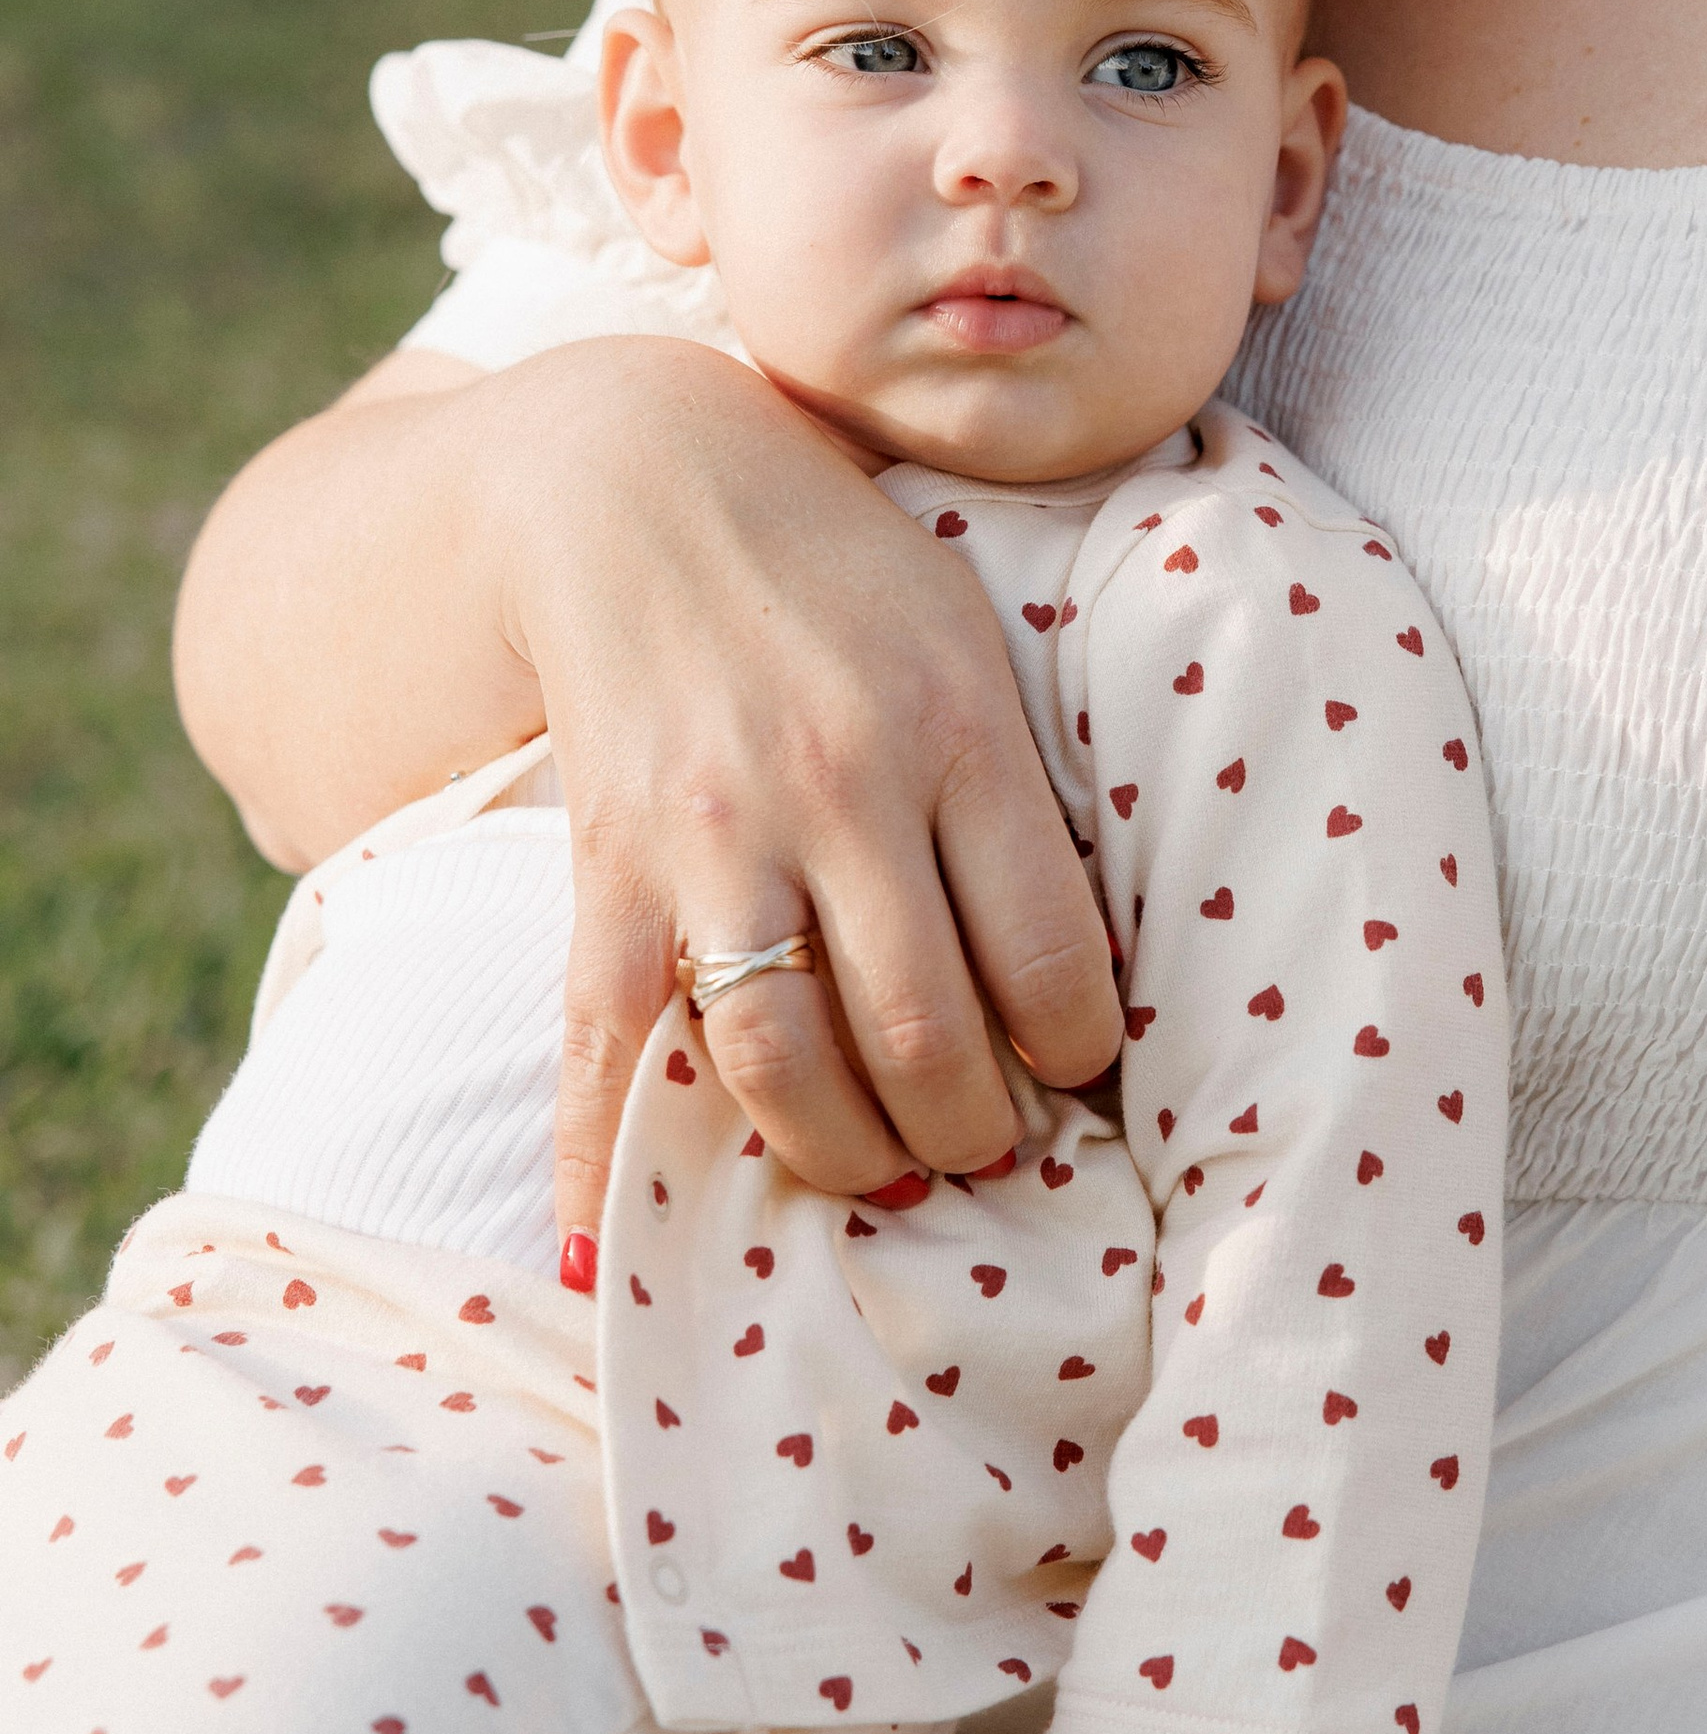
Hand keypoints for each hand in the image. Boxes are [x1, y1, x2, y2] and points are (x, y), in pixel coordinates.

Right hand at [492, 338, 1120, 1249]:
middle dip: (968, 1131)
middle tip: (980, 1149)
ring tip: (877, 1175)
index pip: (1050, 955)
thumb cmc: (842, 566)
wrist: (640, 477)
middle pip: (923, 1036)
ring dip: (841, 1154)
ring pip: (784, 1060)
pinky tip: (611, 1256)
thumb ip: (1015, 789)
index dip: (1077, 1049)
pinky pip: (606, 1039)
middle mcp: (843, 790)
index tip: (1076, 1069)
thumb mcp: (970, 637)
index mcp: (960, 731)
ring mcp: (716, 834)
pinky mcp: (609, 860)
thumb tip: (1074, 971)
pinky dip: (602, 1159)